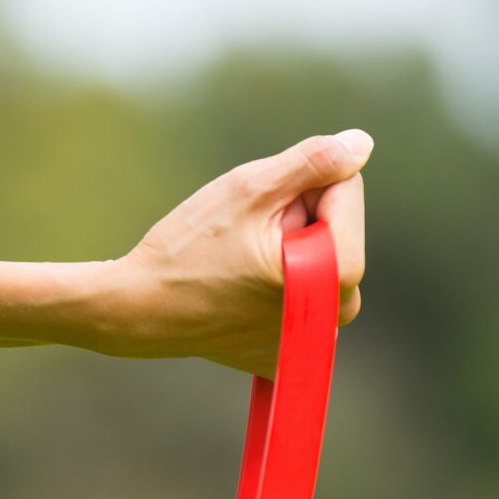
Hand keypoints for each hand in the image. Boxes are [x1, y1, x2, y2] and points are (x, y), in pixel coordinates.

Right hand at [93, 129, 370, 378]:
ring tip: (240, 264)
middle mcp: (336, 314)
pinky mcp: (289, 354)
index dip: (299, 186)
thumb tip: (361, 144)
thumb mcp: (250, 189)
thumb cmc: (188, 249)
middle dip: (298, 219)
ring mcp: (313, 341)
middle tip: (244, 238)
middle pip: (335, 228)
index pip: (346, 188)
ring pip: (318, 261)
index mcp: (340, 271)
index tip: (259, 211)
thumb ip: (313, 162)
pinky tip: (236, 292)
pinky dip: (275, 287)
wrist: (137, 310)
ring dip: (288, 250)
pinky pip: (299, 298)